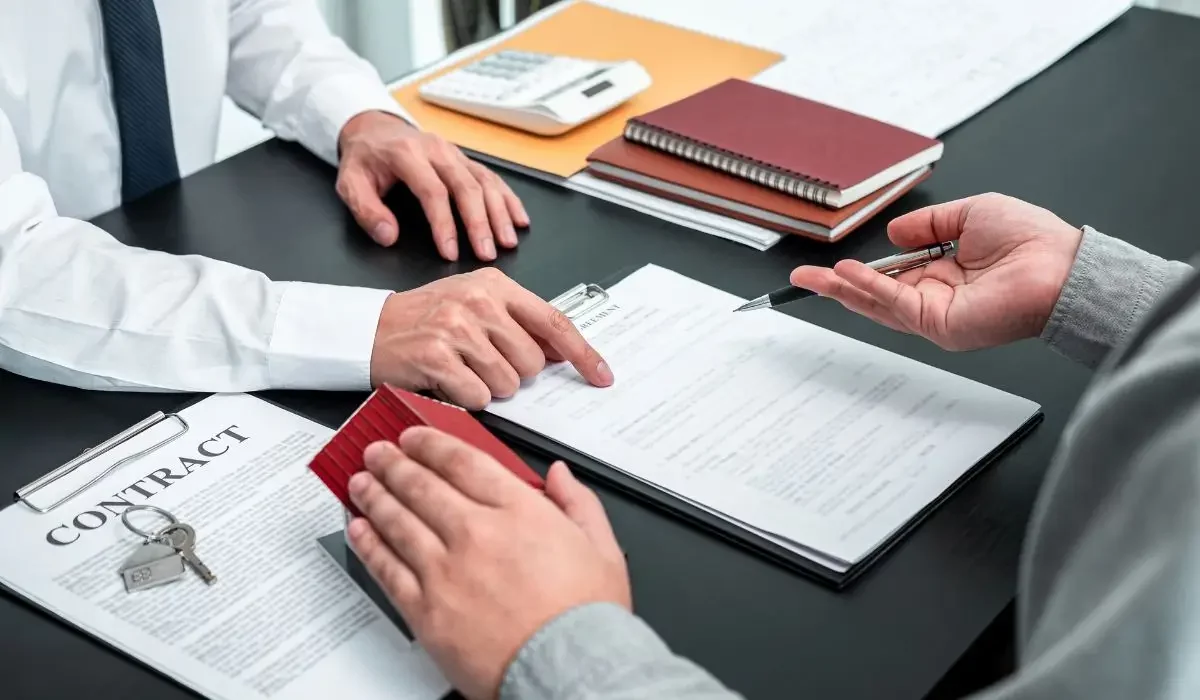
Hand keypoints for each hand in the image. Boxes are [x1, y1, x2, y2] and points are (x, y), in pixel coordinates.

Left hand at [336, 111, 529, 260]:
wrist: (374, 128)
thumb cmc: (364, 160)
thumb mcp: (349, 183)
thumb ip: (367, 211)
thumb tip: (389, 236)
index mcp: (406, 154)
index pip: (432, 191)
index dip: (443, 224)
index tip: (450, 252)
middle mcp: (436, 150)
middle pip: (466, 186)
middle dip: (479, 223)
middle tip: (486, 253)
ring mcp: (454, 152)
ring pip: (484, 181)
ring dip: (499, 213)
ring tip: (507, 242)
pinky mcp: (464, 158)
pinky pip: (491, 177)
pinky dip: (508, 198)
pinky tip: (519, 219)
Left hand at [347, 428, 630, 699]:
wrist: (568, 672)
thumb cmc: (585, 618)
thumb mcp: (603, 548)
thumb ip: (578, 503)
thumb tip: (560, 474)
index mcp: (519, 512)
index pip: (462, 462)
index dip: (431, 444)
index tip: (414, 438)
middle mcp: (477, 534)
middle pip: (421, 485)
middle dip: (394, 463)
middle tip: (378, 452)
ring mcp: (446, 572)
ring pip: (397, 521)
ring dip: (374, 496)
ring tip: (361, 483)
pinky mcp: (426, 610)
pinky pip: (387, 569)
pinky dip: (369, 544)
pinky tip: (360, 530)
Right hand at [370, 267, 612, 409]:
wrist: (368, 329)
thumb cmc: (424, 321)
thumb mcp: (475, 306)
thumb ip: (519, 323)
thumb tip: (563, 351)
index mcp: (496, 285)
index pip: (554, 321)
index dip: (583, 353)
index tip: (602, 375)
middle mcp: (479, 301)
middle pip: (532, 361)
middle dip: (514, 373)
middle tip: (482, 363)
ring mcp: (458, 328)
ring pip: (508, 383)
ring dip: (488, 387)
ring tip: (461, 370)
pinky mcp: (437, 356)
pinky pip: (478, 397)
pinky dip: (466, 399)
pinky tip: (447, 382)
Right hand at [790, 193, 1083, 350]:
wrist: (1061, 267)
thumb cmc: (1032, 241)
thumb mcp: (969, 214)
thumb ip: (928, 223)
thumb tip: (894, 233)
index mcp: (945, 275)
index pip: (891, 277)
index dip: (860, 272)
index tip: (832, 265)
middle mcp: (937, 299)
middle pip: (874, 297)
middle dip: (835, 287)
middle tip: (801, 279)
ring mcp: (937, 316)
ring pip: (877, 304)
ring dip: (842, 290)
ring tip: (811, 279)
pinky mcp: (940, 325)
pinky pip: (895, 304)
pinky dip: (868, 288)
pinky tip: (846, 275)